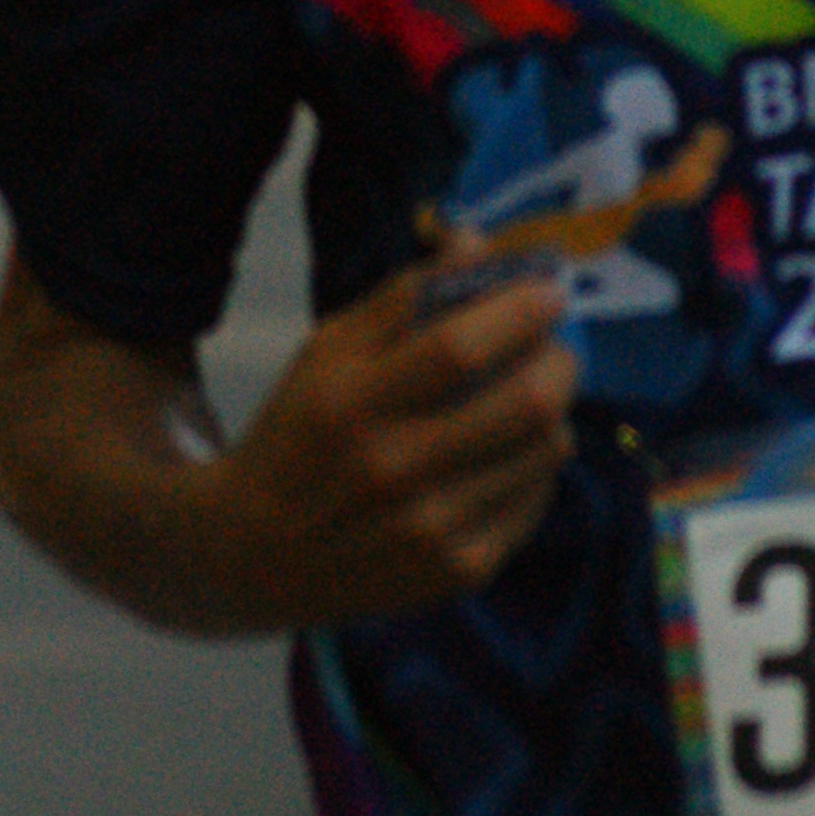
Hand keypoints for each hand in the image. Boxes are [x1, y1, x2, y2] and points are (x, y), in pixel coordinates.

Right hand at [204, 254, 575, 628]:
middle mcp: (394, 469)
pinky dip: (537, 465)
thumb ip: (402, 297)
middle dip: (560, 358)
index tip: (548, 290)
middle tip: (554, 345)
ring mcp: (433, 529)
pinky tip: (509, 454)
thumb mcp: (325, 352)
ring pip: (546, 450)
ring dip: (554, 410)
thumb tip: (479, 244)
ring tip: (528, 397)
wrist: (254, 556)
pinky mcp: (459, 571)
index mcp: (351, 402)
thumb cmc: (297, 434)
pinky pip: (538, 500)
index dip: (519, 311)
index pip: (460, 348)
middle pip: (525, 403)